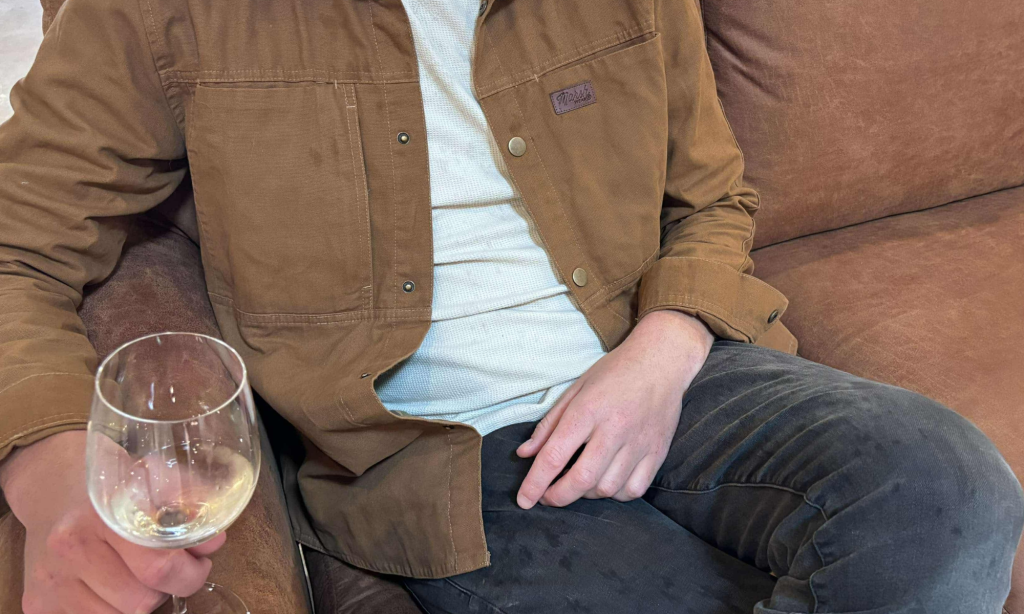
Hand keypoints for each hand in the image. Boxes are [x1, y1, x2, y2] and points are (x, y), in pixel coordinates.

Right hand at [0, 431, 225, 613]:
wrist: (52, 484)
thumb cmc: (114, 484)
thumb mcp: (156, 477)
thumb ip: (189, 506)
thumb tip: (214, 542)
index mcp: (102, 515)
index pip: (159, 568)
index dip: (190, 574)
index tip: (198, 564)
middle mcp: (70, 548)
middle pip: (141, 602)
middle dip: (165, 588)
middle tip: (167, 569)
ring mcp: (50, 579)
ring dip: (137, 601)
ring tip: (136, 574)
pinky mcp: (37, 601)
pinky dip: (110, 609)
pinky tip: (111, 583)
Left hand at [516, 310, 712, 508]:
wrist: (662, 360)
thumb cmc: (615, 372)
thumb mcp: (575, 390)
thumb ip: (549, 424)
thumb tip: (525, 454)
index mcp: (587, 410)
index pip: (554, 455)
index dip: (535, 484)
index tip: (524, 500)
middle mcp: (614, 429)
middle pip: (581, 479)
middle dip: (558, 497)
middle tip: (547, 497)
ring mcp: (639, 443)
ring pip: (607, 488)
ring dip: (586, 494)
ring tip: (579, 482)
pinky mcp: (658, 452)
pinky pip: (635, 489)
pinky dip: (616, 494)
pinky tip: (608, 482)